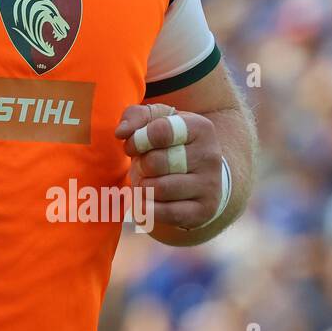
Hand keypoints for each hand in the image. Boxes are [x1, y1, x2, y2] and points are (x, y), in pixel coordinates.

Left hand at [114, 103, 223, 231]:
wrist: (200, 175)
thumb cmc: (170, 143)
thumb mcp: (155, 121)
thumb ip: (135, 116)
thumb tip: (121, 132)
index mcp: (200, 128)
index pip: (159, 131)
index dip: (137, 140)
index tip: (134, 146)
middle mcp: (210, 156)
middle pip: (156, 162)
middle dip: (141, 166)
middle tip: (143, 167)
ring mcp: (210, 185)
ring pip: (159, 189)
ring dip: (143, 187)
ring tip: (147, 183)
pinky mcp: (205, 210)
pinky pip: (167, 213)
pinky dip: (148, 209)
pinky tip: (147, 202)